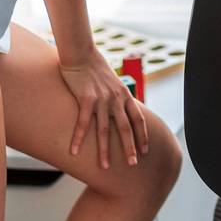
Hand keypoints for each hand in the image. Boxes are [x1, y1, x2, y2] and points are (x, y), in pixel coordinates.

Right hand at [58, 47, 149, 168]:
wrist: (81, 54)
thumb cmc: (95, 68)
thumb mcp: (114, 82)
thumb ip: (118, 97)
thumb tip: (120, 111)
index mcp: (125, 95)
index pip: (138, 120)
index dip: (142, 136)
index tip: (145, 150)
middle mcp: (116, 99)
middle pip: (125, 128)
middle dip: (129, 148)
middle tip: (132, 164)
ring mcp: (102, 99)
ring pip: (104, 130)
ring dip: (104, 150)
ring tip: (104, 166)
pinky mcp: (86, 99)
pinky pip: (83, 123)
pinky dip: (79, 139)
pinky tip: (74, 151)